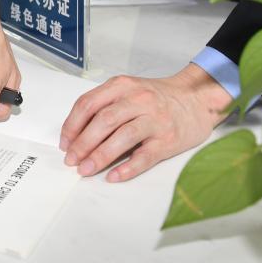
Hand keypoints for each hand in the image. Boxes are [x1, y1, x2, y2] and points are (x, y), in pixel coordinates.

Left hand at [60, 64, 231, 181]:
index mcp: (123, 86)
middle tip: (71, 160)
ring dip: (99, 156)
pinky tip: (113, 176)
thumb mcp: (129, 90)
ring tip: (85, 169)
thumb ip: (105, 105)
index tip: (64, 142)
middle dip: (82, 143)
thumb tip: (76, 134)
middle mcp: (139, 99)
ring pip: (122, 137)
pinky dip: (127, 168)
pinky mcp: (169, 139)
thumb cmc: (157, 98)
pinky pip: (145, 156)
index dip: (72, 125)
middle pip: (103, 121)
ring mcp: (155, 119)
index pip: (89, 104)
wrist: (196, 99)